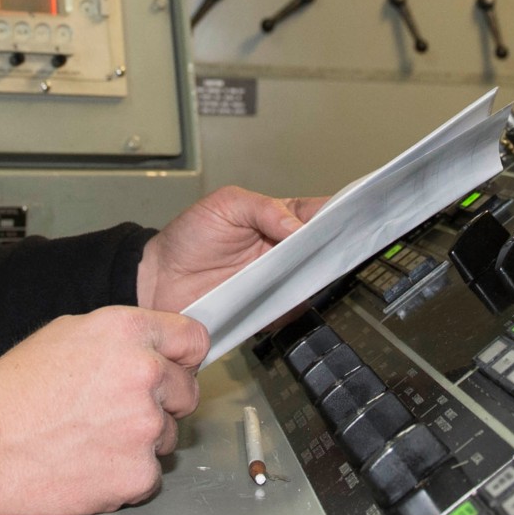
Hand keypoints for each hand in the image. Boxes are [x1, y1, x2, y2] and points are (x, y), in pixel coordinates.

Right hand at [0, 306, 207, 514]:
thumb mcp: (68, 333)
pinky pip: (151, 474)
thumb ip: (123, 337)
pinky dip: (127, 474)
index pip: (194, 340)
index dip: (183, 357)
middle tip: (118, 411)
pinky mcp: (137, 473)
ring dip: (143, 440)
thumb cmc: (15, 393)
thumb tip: (157, 348)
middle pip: (187, 391)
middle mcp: (145, 373)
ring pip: (169, 436)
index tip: (176, 369)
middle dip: (163, 401)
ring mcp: (144, 426)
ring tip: (94, 438)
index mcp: (128, 332)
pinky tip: (92, 464)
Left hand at [135, 186, 327, 314]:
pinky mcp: (267, 309)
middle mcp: (282, 251)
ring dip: (318, 276)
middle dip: (336, 246)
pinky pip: (292, 309)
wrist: (157, 281)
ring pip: (312, 280)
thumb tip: (298, 227)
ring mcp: (276, 281)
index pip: (317, 213)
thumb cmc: (188, 237)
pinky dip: (296, 304)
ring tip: (319, 268)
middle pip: (322, 249)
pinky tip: (296, 296)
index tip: (356, 215)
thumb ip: (265, 209)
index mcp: (278, 219)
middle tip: (343, 244)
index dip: (339, 213)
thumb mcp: (226, 205)